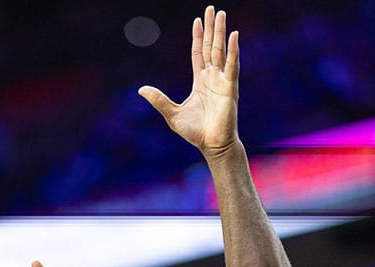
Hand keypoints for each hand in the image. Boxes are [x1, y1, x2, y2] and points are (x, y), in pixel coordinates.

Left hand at [138, 6, 240, 155]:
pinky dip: (233, 51)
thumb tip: (141, 90)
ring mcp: (223, 81)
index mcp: (200, 82)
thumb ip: (159, 100)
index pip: (199, 53)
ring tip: (221, 14)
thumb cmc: (195, 132)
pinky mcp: (230, 88)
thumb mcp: (171, 113)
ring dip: (221, 33)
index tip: (198, 20)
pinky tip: (233, 36)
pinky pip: (232, 66)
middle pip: (211, 47)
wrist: (212, 145)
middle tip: (212, 9)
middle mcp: (213, 78)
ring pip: (221, 51)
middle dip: (211, 28)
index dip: (198, 37)